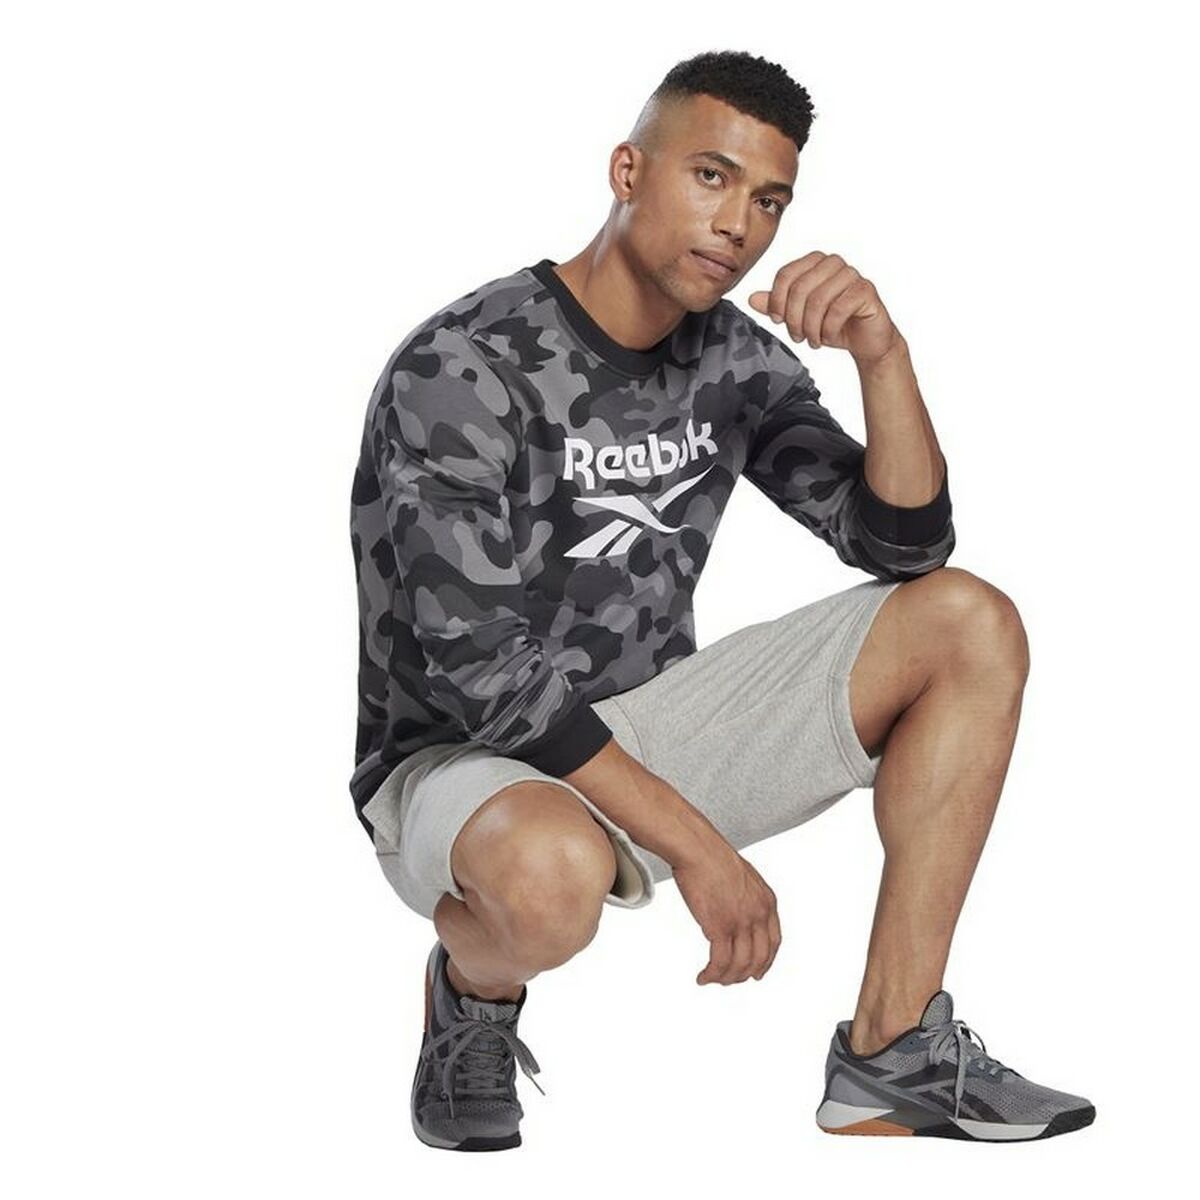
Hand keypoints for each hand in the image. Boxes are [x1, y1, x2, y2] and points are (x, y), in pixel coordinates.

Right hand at [673, 838, 781, 984]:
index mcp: (767, 901)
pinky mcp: (719, 927)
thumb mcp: (743, 877)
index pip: (773, 942)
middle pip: (758, 958)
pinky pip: (720, 962)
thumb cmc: (712, 855)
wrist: (696, 847)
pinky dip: (712, 974)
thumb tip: (737, 910)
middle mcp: (758, 914)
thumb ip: (746, 897)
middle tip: (730, 980)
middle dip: (744, 974)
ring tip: (713, 979)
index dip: (765, 962)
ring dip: (726, 978)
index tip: (756, 972)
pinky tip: (703, 976)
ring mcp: (740, 922)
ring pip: (740, 965)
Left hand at [748, 251, 901, 365]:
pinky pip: (838, 309)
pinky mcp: (865, 290)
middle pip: (800, 288)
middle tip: (797, 337)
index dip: (776, 301)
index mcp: (814, 262)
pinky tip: (827, 337)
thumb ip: (776, 306)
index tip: (776, 320)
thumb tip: (752, 299)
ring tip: (813, 340)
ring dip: (810, 327)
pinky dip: (828, 329)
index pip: (785, 275)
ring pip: (818, 300)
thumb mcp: (798, 316)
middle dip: (793, 319)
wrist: (865, 340)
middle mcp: (833, 263)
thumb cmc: (833, 324)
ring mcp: (851, 274)